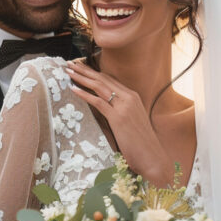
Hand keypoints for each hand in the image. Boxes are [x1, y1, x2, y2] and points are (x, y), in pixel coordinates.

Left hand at [66, 61, 174, 186]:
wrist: (152, 156)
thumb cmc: (141, 143)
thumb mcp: (131, 121)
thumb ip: (120, 111)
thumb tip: (105, 108)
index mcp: (133, 96)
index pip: (110, 79)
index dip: (94, 72)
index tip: (81, 67)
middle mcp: (129, 97)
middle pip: (103, 79)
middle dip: (85, 70)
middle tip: (69, 64)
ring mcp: (124, 106)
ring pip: (99, 86)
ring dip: (82, 77)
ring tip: (68, 71)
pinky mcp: (118, 117)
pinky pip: (98, 101)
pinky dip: (85, 94)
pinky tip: (73, 89)